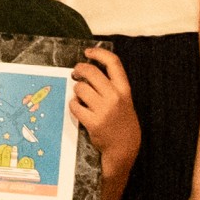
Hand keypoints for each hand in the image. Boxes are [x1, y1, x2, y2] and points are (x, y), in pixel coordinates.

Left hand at [69, 44, 138, 166]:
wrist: (124, 147)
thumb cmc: (122, 121)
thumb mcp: (125, 100)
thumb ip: (112, 86)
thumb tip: (90, 69)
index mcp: (124, 89)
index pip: (113, 63)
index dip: (99, 53)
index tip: (88, 52)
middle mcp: (115, 97)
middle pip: (91, 72)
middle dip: (79, 69)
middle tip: (76, 73)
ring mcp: (104, 110)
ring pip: (80, 88)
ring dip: (76, 90)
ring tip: (80, 97)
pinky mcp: (93, 122)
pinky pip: (75, 105)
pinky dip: (73, 105)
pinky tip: (78, 109)